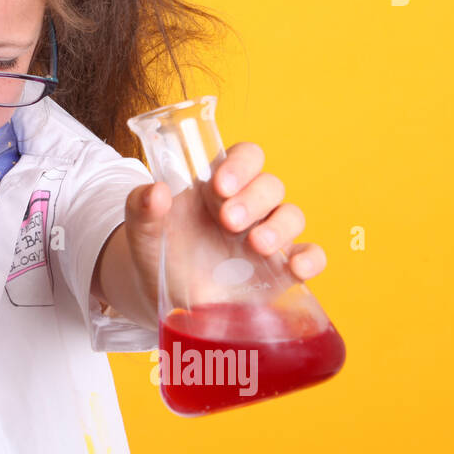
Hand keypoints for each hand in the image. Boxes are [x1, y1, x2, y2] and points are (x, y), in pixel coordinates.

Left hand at [105, 142, 326, 318]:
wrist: (165, 296)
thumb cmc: (160, 251)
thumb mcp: (143, 231)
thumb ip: (141, 208)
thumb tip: (155, 191)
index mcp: (220, 185)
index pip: (246, 156)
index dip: (240, 164)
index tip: (220, 184)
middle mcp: (249, 205)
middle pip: (270, 185)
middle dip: (253, 199)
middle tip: (228, 221)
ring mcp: (268, 236)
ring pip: (292, 215)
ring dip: (279, 226)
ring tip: (255, 244)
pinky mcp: (281, 270)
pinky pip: (310, 256)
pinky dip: (311, 258)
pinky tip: (297, 266)